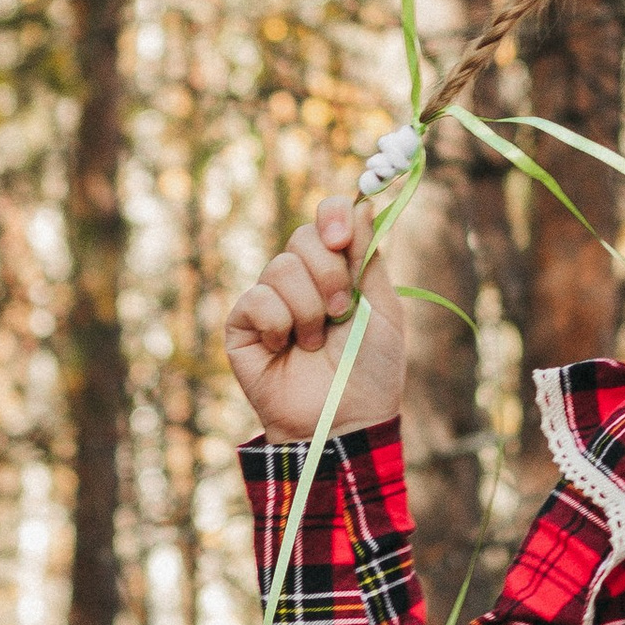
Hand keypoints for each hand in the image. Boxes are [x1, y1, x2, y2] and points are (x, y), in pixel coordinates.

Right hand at [227, 195, 406, 443]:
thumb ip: (369, 258)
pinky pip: (256, 299)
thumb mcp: (382, 309)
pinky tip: (285, 350)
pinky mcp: (242, 325)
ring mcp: (270, 300)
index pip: (329, 217)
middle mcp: (302, 279)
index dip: (333, 216)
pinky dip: (278, 325)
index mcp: (338, 269)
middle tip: (342, 311)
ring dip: (309, 309)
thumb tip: (365, 204)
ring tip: (316, 343)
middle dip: (329, 274)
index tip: (342, 239)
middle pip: (303, 236)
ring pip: (281, 268)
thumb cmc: (370, 371)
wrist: (345, 421)